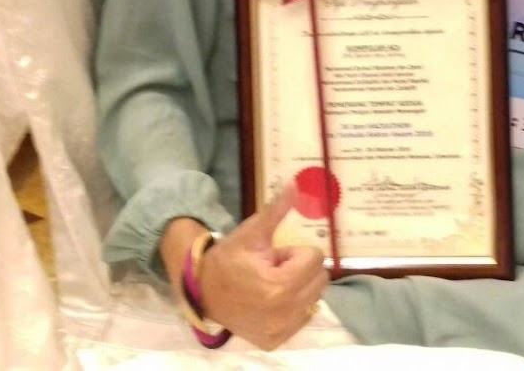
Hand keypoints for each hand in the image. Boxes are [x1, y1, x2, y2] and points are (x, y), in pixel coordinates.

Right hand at [163, 186, 328, 350]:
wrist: (203, 291)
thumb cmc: (229, 258)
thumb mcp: (253, 231)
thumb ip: (277, 209)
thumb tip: (295, 183)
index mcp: (280, 286)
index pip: (314, 258)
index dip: (293, 252)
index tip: (273, 257)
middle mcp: (283, 313)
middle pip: (320, 279)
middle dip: (299, 269)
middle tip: (272, 270)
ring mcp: (279, 331)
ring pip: (314, 298)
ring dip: (298, 287)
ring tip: (271, 285)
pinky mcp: (274, 341)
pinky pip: (303, 317)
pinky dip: (293, 307)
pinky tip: (270, 301)